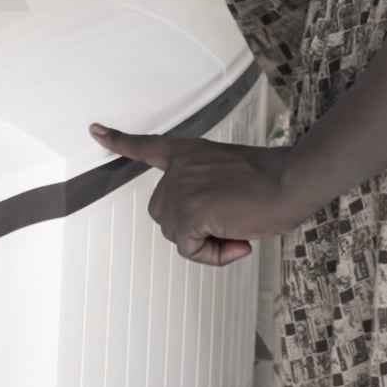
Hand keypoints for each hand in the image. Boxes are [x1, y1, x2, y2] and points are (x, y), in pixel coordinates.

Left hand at [91, 124, 301, 265]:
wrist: (291, 180)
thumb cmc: (273, 181)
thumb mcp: (229, 177)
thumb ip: (206, 191)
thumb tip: (202, 228)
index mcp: (189, 153)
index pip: (147, 146)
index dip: (119, 141)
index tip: (94, 130)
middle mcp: (179, 168)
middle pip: (164, 214)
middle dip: (193, 228)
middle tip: (231, 224)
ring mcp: (181, 188)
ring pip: (176, 234)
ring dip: (206, 243)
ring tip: (239, 229)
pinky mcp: (189, 212)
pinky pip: (189, 249)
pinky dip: (212, 255)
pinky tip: (239, 240)